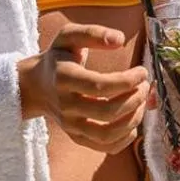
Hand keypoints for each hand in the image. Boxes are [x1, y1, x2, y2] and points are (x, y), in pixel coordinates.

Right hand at [19, 23, 151, 152]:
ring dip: (133, 119)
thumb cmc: (58, 56)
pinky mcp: (76, 137)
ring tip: (142, 102)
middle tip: (144, 85)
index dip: (126, 81)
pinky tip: (133, 121)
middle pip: (107, 112)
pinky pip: (104, 147)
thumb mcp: (68, 36)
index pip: (99, 86)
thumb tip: (119, 39)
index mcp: (64, 77)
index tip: (142, 71)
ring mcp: (70, 125)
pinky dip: (125, 138)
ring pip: (107, 134)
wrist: (35, 86)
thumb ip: (93, 33)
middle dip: (134, 99)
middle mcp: (65, 105)